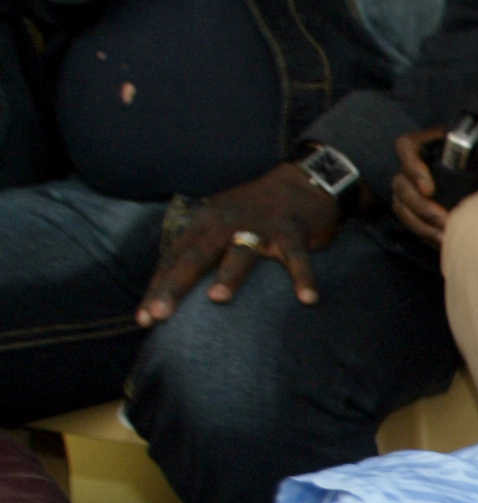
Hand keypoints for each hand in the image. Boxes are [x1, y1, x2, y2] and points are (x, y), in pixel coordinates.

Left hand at [136, 163, 341, 326]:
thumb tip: (175, 285)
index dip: (158, 288)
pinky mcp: (292, 232)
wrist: (301, 182)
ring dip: (228, 275)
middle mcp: (226, 224)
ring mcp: (260, 228)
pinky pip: (296, 258)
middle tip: (159, 314)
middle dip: (175, 286)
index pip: (174, 258)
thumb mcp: (219, 222)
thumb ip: (200, 248)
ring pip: (240, 253)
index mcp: (204, 223)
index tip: (144, 320)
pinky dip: (303, 277)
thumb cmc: (256, 211)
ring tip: (217, 298)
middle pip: (196, 257)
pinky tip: (307, 298)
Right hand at [391, 128, 477, 247]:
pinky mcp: (421, 208)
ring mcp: (418, 187)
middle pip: (401, 182)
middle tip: (444, 221)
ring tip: (445, 236)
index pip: (408, 146)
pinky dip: (425, 233)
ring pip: (402, 205)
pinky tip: (444, 241)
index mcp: (437, 143)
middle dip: (420, 206)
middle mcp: (422, 164)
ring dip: (421, 224)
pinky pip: (412, 222)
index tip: (429, 189)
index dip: (412, 166)